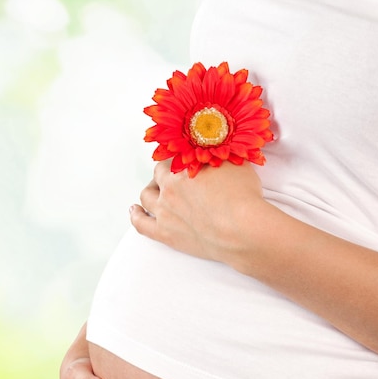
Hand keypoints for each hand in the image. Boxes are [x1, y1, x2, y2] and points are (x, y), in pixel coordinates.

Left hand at [130, 160, 264, 262]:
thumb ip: (219, 154)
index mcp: (183, 169)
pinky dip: (136, 216)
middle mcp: (169, 188)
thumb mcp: (234, 163)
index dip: (178, 159)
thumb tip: (217, 144)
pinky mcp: (166, 234)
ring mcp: (164, 212)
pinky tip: (135, 211)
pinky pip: (141, 224)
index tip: (182, 160)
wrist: (242, 230)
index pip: (173, 158)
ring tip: (152, 191)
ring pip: (146, 196)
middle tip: (172, 176)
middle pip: (158, 176)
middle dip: (164, 174)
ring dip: (149, 192)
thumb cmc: (243, 198)